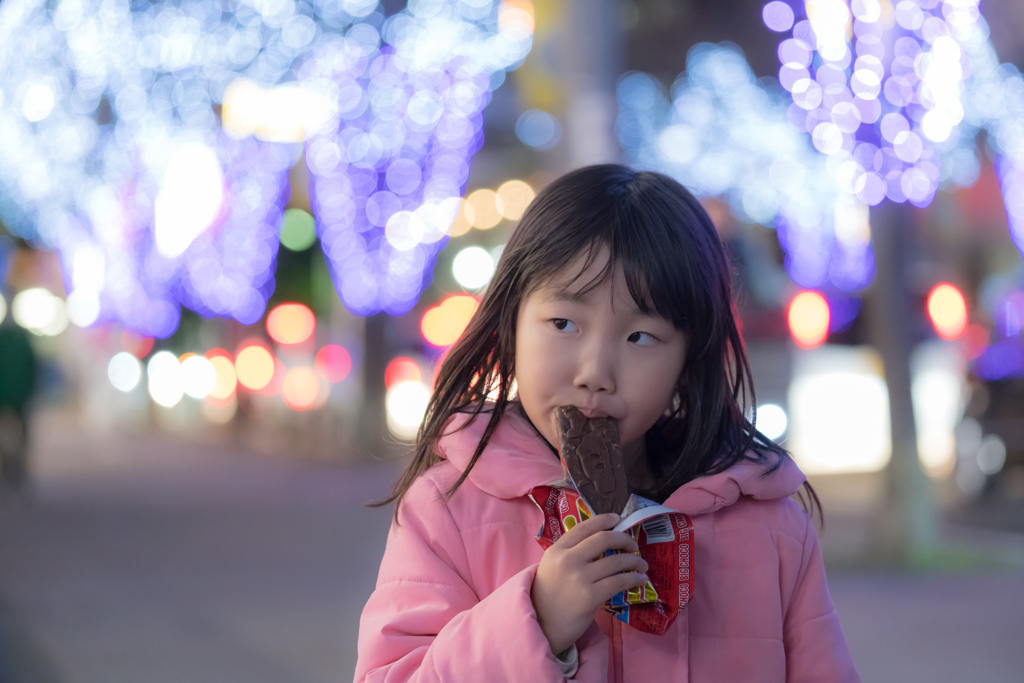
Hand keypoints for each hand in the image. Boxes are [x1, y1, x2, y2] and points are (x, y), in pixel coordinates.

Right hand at [530, 513, 648, 654]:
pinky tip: (640, 579)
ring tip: (642, 564)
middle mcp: (567, 560)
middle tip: (634, 545)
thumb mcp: (551, 567)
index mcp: (556, 550)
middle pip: (603, 539)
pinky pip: (619, 581)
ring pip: (615, 561)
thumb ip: (570, 554)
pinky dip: (634, 578)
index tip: (617, 519)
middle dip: (624, 539)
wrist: (543, 626)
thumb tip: (601, 542)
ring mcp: (579, 578)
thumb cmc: (549, 597)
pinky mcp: (590, 597)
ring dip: (634, 561)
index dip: (603, 520)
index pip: (583, 527)